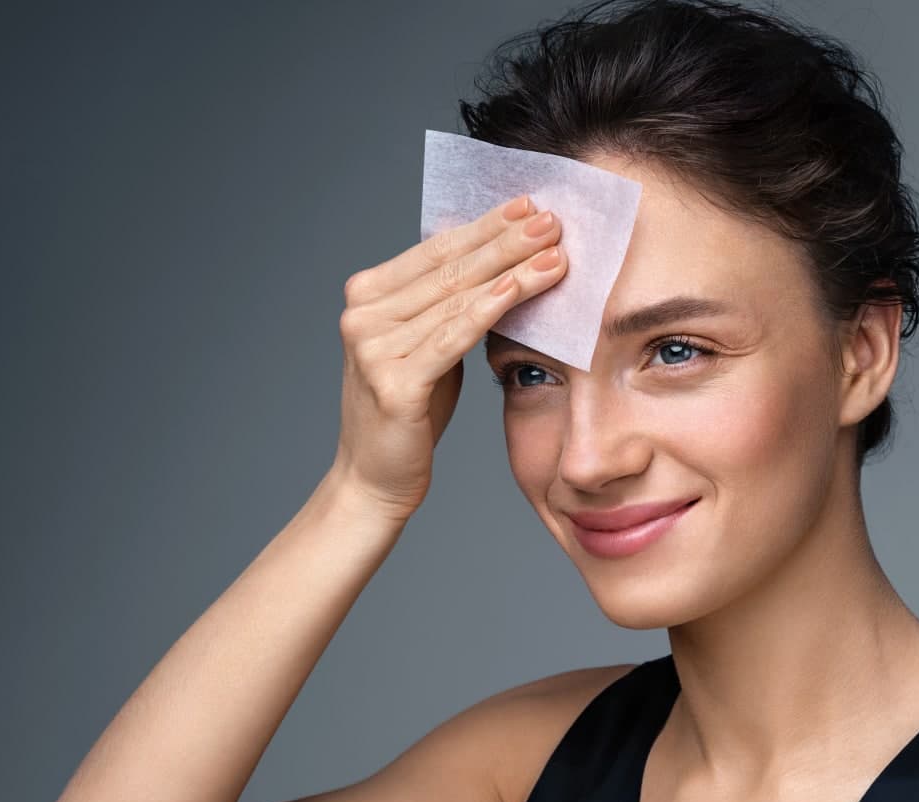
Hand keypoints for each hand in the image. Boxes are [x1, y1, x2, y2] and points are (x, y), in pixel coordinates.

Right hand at [327, 195, 566, 521]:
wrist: (375, 478)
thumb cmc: (410, 411)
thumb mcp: (428, 345)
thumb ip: (447, 305)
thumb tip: (496, 259)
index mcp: (367, 295)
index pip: (437, 250)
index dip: (486, 226)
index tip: (529, 205)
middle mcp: (363, 315)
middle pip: (450, 268)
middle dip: (507, 241)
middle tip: (553, 219)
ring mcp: (373, 348)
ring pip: (458, 298)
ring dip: (513, 271)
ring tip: (556, 252)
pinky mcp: (394, 383)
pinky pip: (453, 336)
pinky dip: (490, 309)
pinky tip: (521, 288)